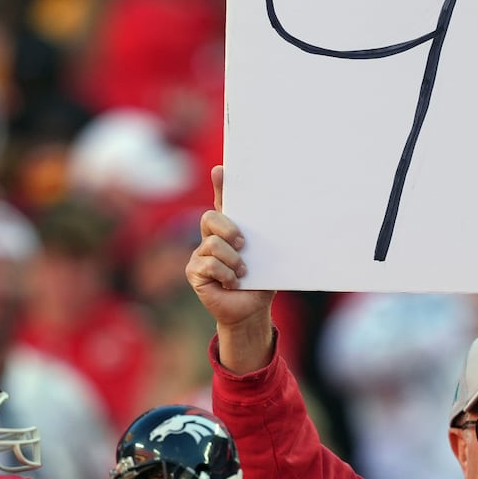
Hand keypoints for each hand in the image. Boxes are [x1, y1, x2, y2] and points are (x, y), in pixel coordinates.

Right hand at [185, 165, 275, 372]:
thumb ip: (265, 239)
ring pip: (213, 244)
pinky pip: (208, 264)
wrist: (252, 309)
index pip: (222, 201)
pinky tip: (233, 283)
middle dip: (229, 228)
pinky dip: (226, 274)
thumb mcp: (267, 257)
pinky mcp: (194, 271)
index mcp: (230, 229)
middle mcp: (211, 237)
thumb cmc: (261, 280)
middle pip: (211, 217)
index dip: (221, 185)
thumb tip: (283, 215)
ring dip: (234, 261)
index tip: (222, 170)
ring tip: (243, 273)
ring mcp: (200, 253)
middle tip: (244, 244)